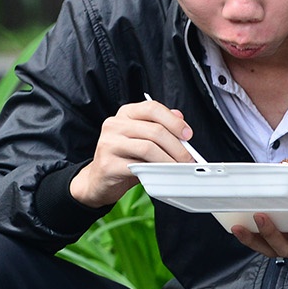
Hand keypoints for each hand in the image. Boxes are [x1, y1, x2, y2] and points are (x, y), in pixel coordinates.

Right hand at [71, 100, 197, 207]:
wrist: (99, 179)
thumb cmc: (124, 157)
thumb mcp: (143, 138)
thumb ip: (160, 126)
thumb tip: (180, 118)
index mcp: (125, 113)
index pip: (152, 108)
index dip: (174, 121)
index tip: (188, 135)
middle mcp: (115, 125)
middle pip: (155, 131)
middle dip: (177, 147)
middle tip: (188, 159)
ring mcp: (109, 143)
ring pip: (148, 148)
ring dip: (169, 160)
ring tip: (179, 168)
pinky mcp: (107, 164)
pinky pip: (138, 167)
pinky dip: (155, 171)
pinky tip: (162, 175)